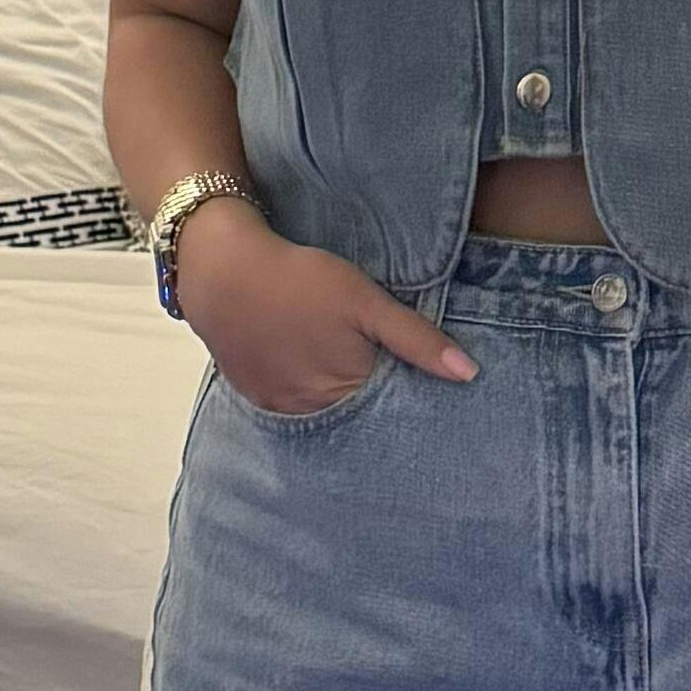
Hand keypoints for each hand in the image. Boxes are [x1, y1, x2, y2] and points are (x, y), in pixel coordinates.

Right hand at [177, 205, 471, 414]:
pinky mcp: (256, 398)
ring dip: (338, 402)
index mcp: (346, 391)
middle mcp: (313, 412)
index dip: (405, 400)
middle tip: (375, 373)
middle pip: (355, 418)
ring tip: (340, 369)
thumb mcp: (365, 301)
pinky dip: (305, 395)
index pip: (389, 412)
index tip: (419, 391)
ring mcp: (280, 409)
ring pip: (323, 415)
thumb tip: (468, 374)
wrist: (222, 272)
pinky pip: (291, 408)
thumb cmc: (299, 281)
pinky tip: (308, 369)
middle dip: (372, 404)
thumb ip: (416, 339)